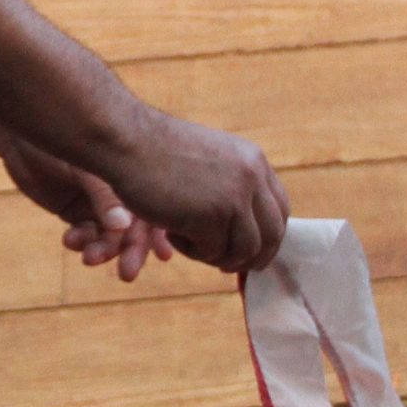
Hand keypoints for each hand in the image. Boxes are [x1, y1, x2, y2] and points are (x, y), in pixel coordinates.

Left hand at [0, 137, 177, 283]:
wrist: (16, 137)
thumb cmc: (53, 141)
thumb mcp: (80, 168)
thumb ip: (102, 197)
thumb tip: (123, 228)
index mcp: (130, 172)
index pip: (152, 206)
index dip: (160, 231)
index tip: (163, 255)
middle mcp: (117, 190)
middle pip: (133, 227)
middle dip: (131, 250)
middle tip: (128, 274)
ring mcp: (96, 203)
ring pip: (108, 236)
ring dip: (102, 249)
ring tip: (88, 258)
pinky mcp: (75, 212)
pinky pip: (86, 236)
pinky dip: (81, 242)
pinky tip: (70, 240)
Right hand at [118, 118, 290, 275]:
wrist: (127, 141)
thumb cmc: (159, 152)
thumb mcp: (211, 160)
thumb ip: (234, 185)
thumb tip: (250, 230)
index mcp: (254, 162)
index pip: (280, 211)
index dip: (267, 238)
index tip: (248, 251)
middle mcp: (251, 178)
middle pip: (270, 236)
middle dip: (251, 258)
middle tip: (224, 265)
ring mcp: (233, 198)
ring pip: (243, 251)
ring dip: (216, 255)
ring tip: (188, 241)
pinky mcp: (210, 217)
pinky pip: (212, 252)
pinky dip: (191, 251)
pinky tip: (170, 233)